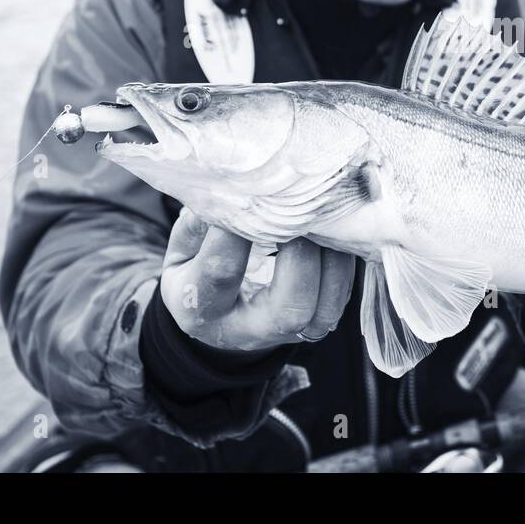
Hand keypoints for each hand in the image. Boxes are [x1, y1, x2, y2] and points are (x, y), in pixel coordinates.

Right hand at [159, 208, 355, 353]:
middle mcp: (247, 331)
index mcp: (201, 311)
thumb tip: (227, 190)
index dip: (236, 233)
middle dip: (300, 255)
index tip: (245, 196)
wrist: (218, 315)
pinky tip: (335, 230)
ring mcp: (288, 333)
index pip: (220, 273)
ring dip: (330, 257)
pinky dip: (342, 261)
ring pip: (323, 307)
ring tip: (324, 215)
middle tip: (299, 211)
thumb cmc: (196, 273)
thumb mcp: (182, 252)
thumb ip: (196, 225)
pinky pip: (340, 296)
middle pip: (288, 308)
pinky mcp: (316, 323)